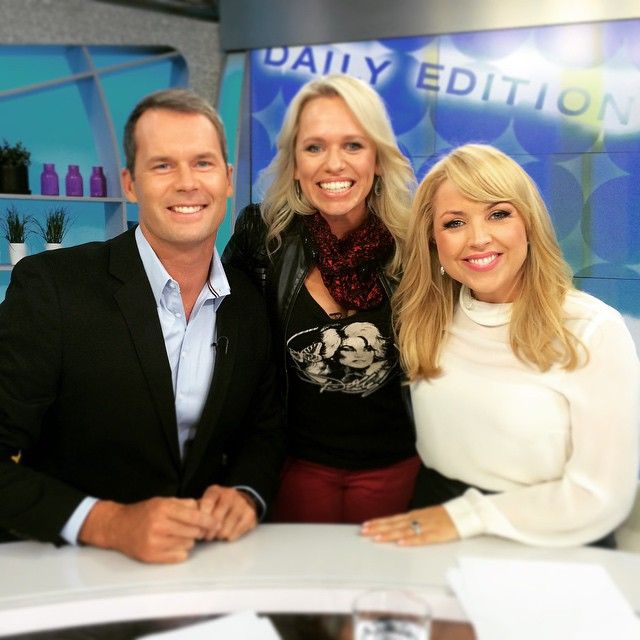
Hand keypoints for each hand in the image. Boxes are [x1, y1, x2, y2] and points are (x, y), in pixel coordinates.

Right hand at [78, 497, 214, 563]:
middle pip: (193, 532)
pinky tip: (173, 544)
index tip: (217, 523)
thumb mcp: (163, 500)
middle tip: (194, 529)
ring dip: (188, 540)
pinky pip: (179, 556)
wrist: (118, 526)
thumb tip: (204, 509)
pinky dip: (180, 551)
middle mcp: (159, 525)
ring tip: (178, 535)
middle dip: (198, 530)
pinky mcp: (151, 556)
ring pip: (188, 544)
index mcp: (163, 508)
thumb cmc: (144, 512)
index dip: (208, 520)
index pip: (193, 516)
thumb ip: (184, 504)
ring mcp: (154, 542)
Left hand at [198, 485, 257, 541]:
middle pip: (217, 517)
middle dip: (209, 531)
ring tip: (216, 535)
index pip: (207, 502)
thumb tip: (187, 524)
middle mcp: (230, 494)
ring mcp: (242, 504)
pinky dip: (229, 537)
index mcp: (216, 491)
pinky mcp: (250, 515)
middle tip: (206, 536)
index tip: (198, 528)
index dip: (202, 518)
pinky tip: (227, 534)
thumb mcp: (205, 504)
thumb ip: (196, 511)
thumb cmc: (216, 506)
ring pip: (226, 528)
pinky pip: (236, 533)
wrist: (240, 502)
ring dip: (219, 535)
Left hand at [360, 505, 458, 545]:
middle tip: (363, 532)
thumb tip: (398, 527)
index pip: (393, 519)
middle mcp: (417, 519)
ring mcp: (426, 526)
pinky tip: (400, 543)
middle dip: (378, 528)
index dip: (379, 522)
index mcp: (415, 515)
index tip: (365, 525)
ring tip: (376, 537)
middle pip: (394, 524)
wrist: (465, 514)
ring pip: (404, 530)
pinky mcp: (436, 535)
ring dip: (389, 534)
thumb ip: (414, 521)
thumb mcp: (426, 516)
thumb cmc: (446, 516)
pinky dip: (410, 540)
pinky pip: (421, 538)